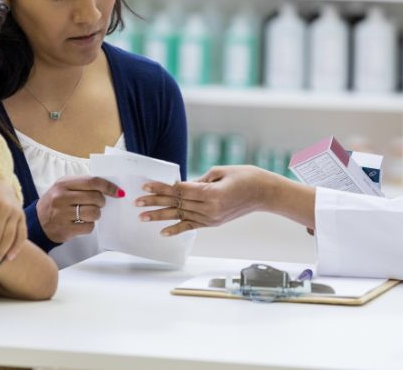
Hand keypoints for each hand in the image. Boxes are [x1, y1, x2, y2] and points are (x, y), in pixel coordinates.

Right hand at [36, 176, 123, 243]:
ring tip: (89, 214)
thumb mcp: (64, 187)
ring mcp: (62, 214)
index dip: (108, 187)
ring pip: (94, 213)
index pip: (92, 182)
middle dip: (102, 202)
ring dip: (96, 214)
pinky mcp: (65, 229)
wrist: (36, 222)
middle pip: (95, 198)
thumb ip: (82, 184)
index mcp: (63, 183)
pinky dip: (89, 225)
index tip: (118, 191)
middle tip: (99, 204)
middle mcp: (62, 197)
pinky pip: (89, 227)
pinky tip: (82, 223)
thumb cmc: (55, 202)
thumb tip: (108, 187)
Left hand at [135, 166, 276, 235]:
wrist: (264, 193)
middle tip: (137, 202)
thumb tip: (183, 186)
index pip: (180, 190)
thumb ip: (200, 180)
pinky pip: (192, 226)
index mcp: (211, 193)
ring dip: (160, 216)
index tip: (146, 186)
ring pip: (180, 215)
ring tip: (143, 217)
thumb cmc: (246, 176)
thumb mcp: (221, 171)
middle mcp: (210, 208)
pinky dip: (177, 229)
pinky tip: (163, 231)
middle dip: (155, 202)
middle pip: (177, 203)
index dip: (161, 188)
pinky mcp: (213, 223)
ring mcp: (211, 218)